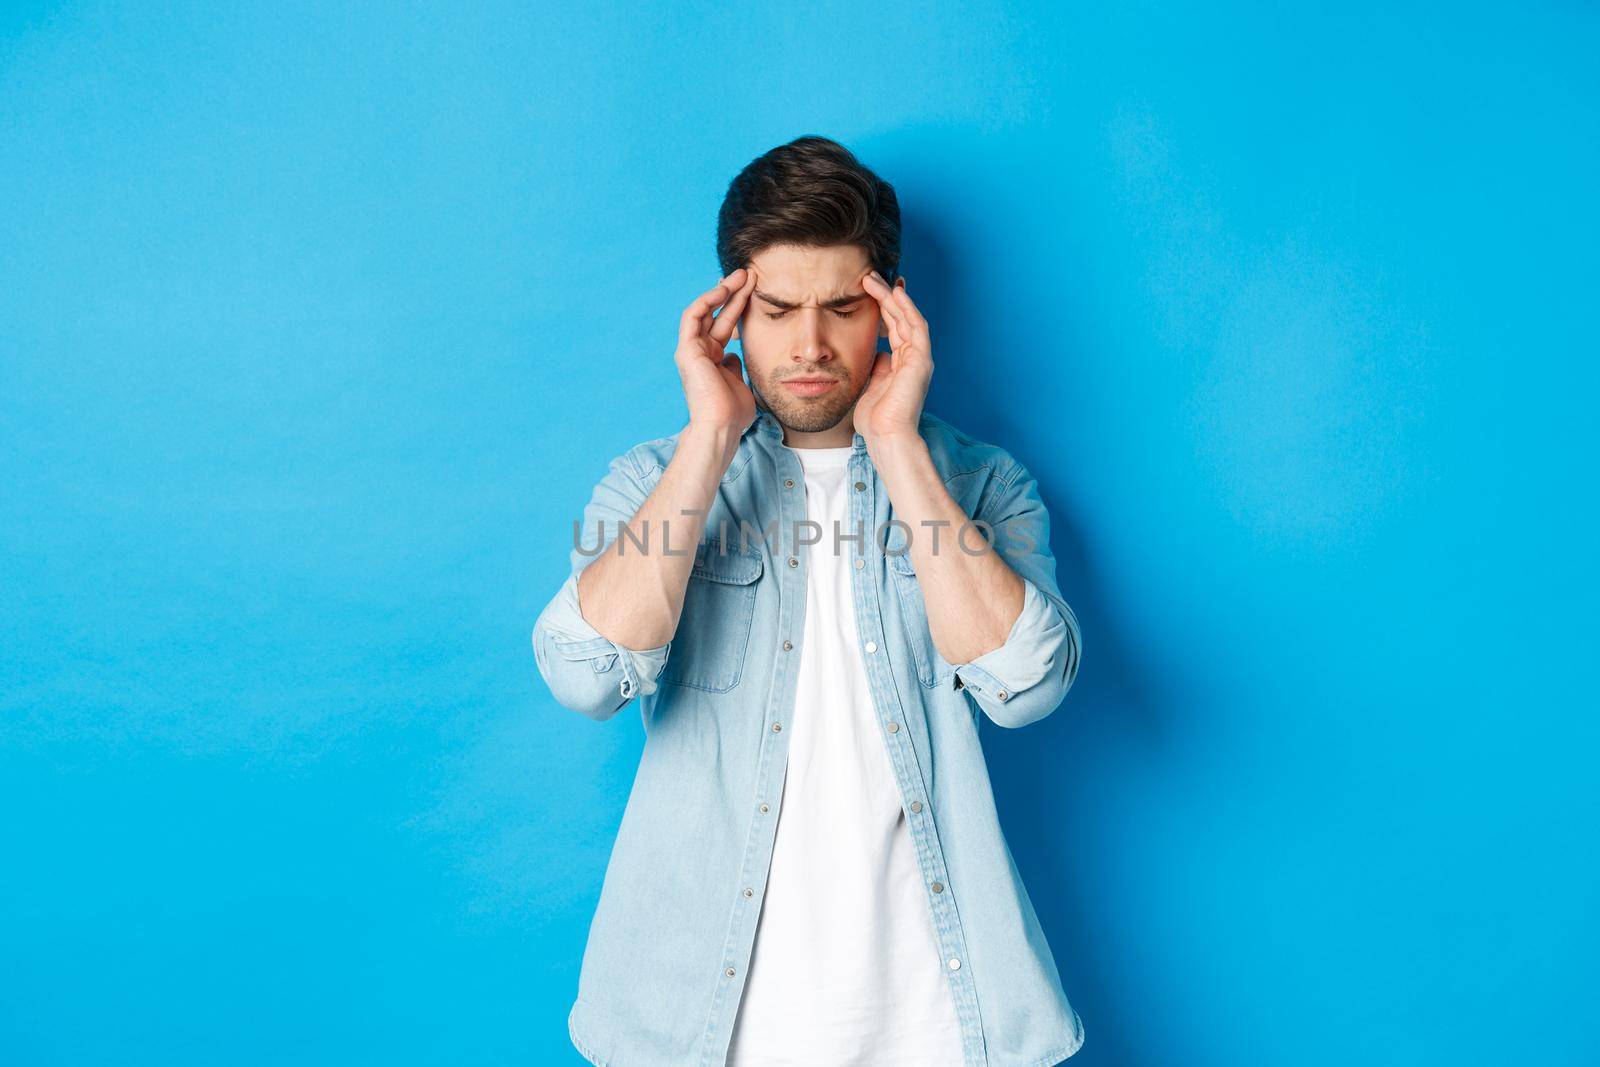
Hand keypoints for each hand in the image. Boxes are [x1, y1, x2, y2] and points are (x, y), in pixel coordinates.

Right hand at [676, 268, 757, 441]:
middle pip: (717, 315)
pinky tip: (723, 289)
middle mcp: (700, 353)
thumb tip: (735, 355)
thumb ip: (736, 367)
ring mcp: (691, 350)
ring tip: (741, 276)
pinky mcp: (687, 349)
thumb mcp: (740, 383)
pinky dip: (707, 300)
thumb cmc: (733, 413)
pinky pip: (694, 316)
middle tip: (750, 275)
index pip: (725, 326)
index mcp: (713, 360)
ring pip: (705, 311)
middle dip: (734, 293)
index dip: (739, 307)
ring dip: (722, 291)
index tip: (755, 291)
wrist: (721, 427)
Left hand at [854, 270, 931, 444]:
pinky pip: (916, 327)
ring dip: (892, 297)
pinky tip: (894, 293)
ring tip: (874, 278)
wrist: (886, 437)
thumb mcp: (870, 387)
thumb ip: (876, 368)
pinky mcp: (921, 360)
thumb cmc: (876, 420)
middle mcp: (913, 359)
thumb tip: (876, 353)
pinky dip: (906, 308)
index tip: (868, 290)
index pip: (894, 329)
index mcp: (901, 365)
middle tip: (868, 276)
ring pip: (907, 318)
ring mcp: (919, 359)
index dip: (883, 308)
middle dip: (885, 296)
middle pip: (900, 319)